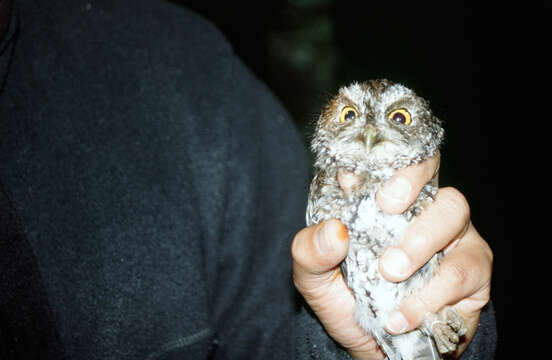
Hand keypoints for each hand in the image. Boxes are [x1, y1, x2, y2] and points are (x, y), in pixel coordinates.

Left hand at [291, 154, 492, 358]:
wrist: (373, 347)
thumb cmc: (346, 299)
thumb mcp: (314, 278)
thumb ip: (310, 252)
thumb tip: (333, 231)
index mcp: (381, 202)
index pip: (386, 161)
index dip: (376, 156)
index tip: (353, 175)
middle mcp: (419, 209)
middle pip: (428, 168)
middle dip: (408, 180)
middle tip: (387, 205)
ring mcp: (450, 236)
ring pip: (452, 211)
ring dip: (419, 240)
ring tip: (390, 271)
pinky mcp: (472, 271)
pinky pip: (462, 270)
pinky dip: (431, 293)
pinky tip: (402, 314)